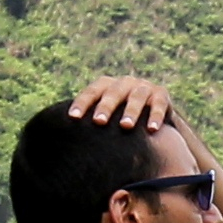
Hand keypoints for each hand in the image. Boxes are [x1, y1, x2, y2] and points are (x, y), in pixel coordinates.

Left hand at [72, 71, 196, 146]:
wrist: (155, 116)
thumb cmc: (120, 120)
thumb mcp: (106, 118)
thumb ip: (90, 123)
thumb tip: (60, 139)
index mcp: (107, 86)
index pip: (92, 91)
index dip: (82, 103)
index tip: (73, 118)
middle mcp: (124, 83)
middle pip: (113, 92)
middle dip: (106, 107)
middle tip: (99, 122)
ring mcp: (144, 87)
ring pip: (136, 97)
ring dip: (131, 111)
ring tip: (125, 126)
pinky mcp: (162, 95)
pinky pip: (159, 104)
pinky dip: (155, 116)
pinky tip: (152, 130)